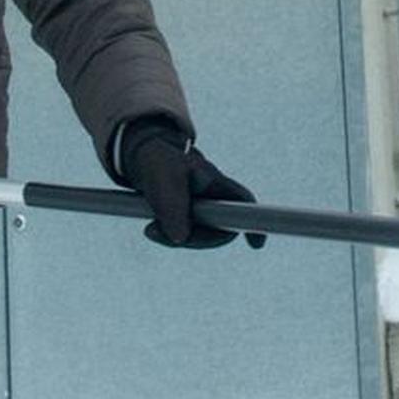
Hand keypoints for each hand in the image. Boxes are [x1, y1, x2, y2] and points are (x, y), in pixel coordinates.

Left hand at [112, 119, 260, 250]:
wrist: (142, 153)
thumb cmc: (158, 160)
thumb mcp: (162, 178)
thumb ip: (172, 206)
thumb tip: (181, 238)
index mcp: (215, 182)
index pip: (243, 202)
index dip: (255, 223)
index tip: (256, 244)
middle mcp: (214, 197)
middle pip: (219, 230)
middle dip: (194, 238)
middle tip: (155, 231)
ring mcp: (201, 208)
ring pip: (198, 235)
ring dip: (175, 237)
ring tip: (150, 229)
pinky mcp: (186, 215)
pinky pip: (184, 234)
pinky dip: (169, 234)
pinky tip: (152, 228)